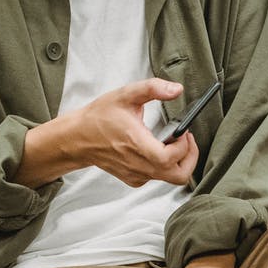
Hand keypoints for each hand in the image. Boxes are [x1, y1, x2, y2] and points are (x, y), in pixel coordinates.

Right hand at [20, 78, 199, 187]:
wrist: (78, 138)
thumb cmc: (99, 117)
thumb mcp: (126, 95)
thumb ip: (153, 88)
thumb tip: (176, 89)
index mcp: (137, 145)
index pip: (170, 157)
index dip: (184, 146)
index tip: (183, 131)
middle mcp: (138, 165)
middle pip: (178, 176)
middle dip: (190, 158)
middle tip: (187, 140)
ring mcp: (136, 175)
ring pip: (170, 178)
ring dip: (178, 161)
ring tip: (173, 142)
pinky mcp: (133, 179)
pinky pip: (157, 178)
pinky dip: (164, 166)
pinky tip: (157, 149)